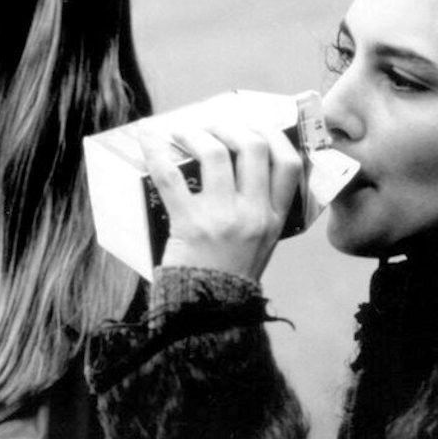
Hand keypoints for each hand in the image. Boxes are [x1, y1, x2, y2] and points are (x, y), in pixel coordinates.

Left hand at [140, 123, 302, 281]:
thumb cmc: (229, 275)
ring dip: (196, 133)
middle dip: (231, 127)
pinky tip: (148, 139)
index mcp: (275, 218)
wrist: (207, 313)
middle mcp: (254, 214)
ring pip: (215, 153)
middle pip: (254, 147)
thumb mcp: (260, 244)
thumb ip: (259, 209)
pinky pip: (170, 175)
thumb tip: (240, 163)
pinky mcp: (189, 223)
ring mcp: (222, 218)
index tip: (255, 125)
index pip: (290, 164)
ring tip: (183, 132)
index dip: (274, 134)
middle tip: (213, 126)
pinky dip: (156, 151)